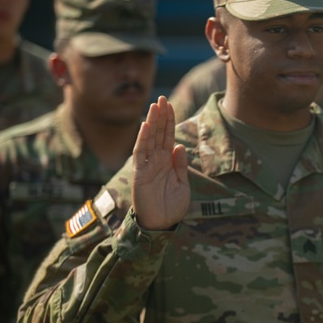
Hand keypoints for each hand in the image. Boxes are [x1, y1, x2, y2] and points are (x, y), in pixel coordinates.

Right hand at [131, 95, 189, 230]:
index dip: (169, 121)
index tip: (171, 105)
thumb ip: (180, 165)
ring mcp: (147, 165)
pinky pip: (140, 153)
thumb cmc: (171, 207)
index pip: (168, 137)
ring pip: (149, 139)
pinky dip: (143, 139)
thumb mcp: (182, 184)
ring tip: (155, 105)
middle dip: (160, 116)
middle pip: (158, 133)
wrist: (161, 225)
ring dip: (152, 122)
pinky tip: (145, 125)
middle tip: (162, 97)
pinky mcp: (139, 173)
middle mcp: (156, 160)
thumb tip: (179, 145)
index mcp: (167, 162)